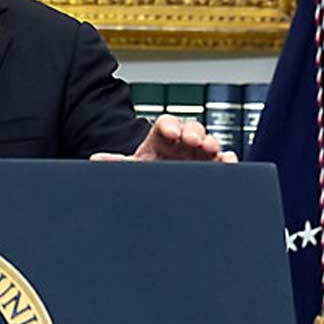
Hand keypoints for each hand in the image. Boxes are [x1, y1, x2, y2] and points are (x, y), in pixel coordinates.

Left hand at [88, 115, 238, 162]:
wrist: (159, 199)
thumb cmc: (147, 177)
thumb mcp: (134, 169)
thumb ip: (117, 163)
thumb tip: (97, 158)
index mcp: (160, 140)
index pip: (165, 124)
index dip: (169, 125)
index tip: (170, 132)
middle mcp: (181, 145)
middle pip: (191, 129)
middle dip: (193, 132)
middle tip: (192, 140)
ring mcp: (198, 156)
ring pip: (209, 142)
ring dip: (211, 142)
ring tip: (210, 148)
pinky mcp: (212, 169)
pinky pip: (223, 160)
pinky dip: (227, 159)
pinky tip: (226, 161)